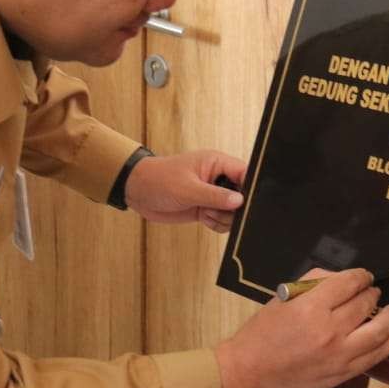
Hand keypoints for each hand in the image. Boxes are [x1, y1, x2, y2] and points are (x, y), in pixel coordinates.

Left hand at [125, 149, 246, 230]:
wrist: (138, 192)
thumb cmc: (160, 180)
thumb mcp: (188, 188)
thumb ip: (215, 196)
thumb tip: (240, 202)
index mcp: (217, 163)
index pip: (245, 173)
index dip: (250, 188)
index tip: (246, 202)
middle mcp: (218, 178)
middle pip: (243, 195)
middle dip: (234, 208)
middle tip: (216, 209)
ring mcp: (212, 194)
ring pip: (234, 211)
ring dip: (223, 218)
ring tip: (206, 213)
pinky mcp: (206, 208)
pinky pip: (222, 221)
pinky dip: (216, 224)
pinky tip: (204, 219)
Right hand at [213, 268, 388, 387]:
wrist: (251, 372)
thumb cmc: (263, 333)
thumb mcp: (283, 298)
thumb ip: (314, 283)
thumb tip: (343, 279)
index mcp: (311, 307)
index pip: (349, 283)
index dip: (360, 276)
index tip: (363, 276)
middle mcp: (329, 330)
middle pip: (365, 303)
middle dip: (372, 293)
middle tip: (373, 292)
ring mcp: (339, 354)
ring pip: (378, 330)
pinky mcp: (344, 373)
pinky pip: (377, 356)